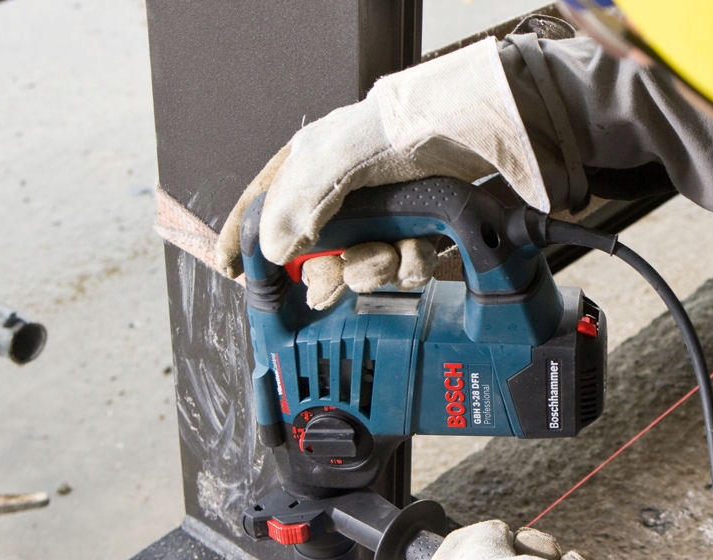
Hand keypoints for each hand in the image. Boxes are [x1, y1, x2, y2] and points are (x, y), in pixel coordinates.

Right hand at [213, 38, 550, 304]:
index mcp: (313, 164)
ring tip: (389, 251)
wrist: (481, 135)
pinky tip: (419, 250)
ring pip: (359, 267)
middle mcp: (345, 193)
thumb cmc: (407, 128)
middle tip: (329, 278)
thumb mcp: (338, 157)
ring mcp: (383, 217)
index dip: (246, 239)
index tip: (230, 272)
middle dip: (324, 272)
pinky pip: (401, 269)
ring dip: (371, 268)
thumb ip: (299, 202)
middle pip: (314, 253)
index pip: (265, 205)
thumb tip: (274, 249)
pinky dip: (408, 266)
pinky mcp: (419, 235)